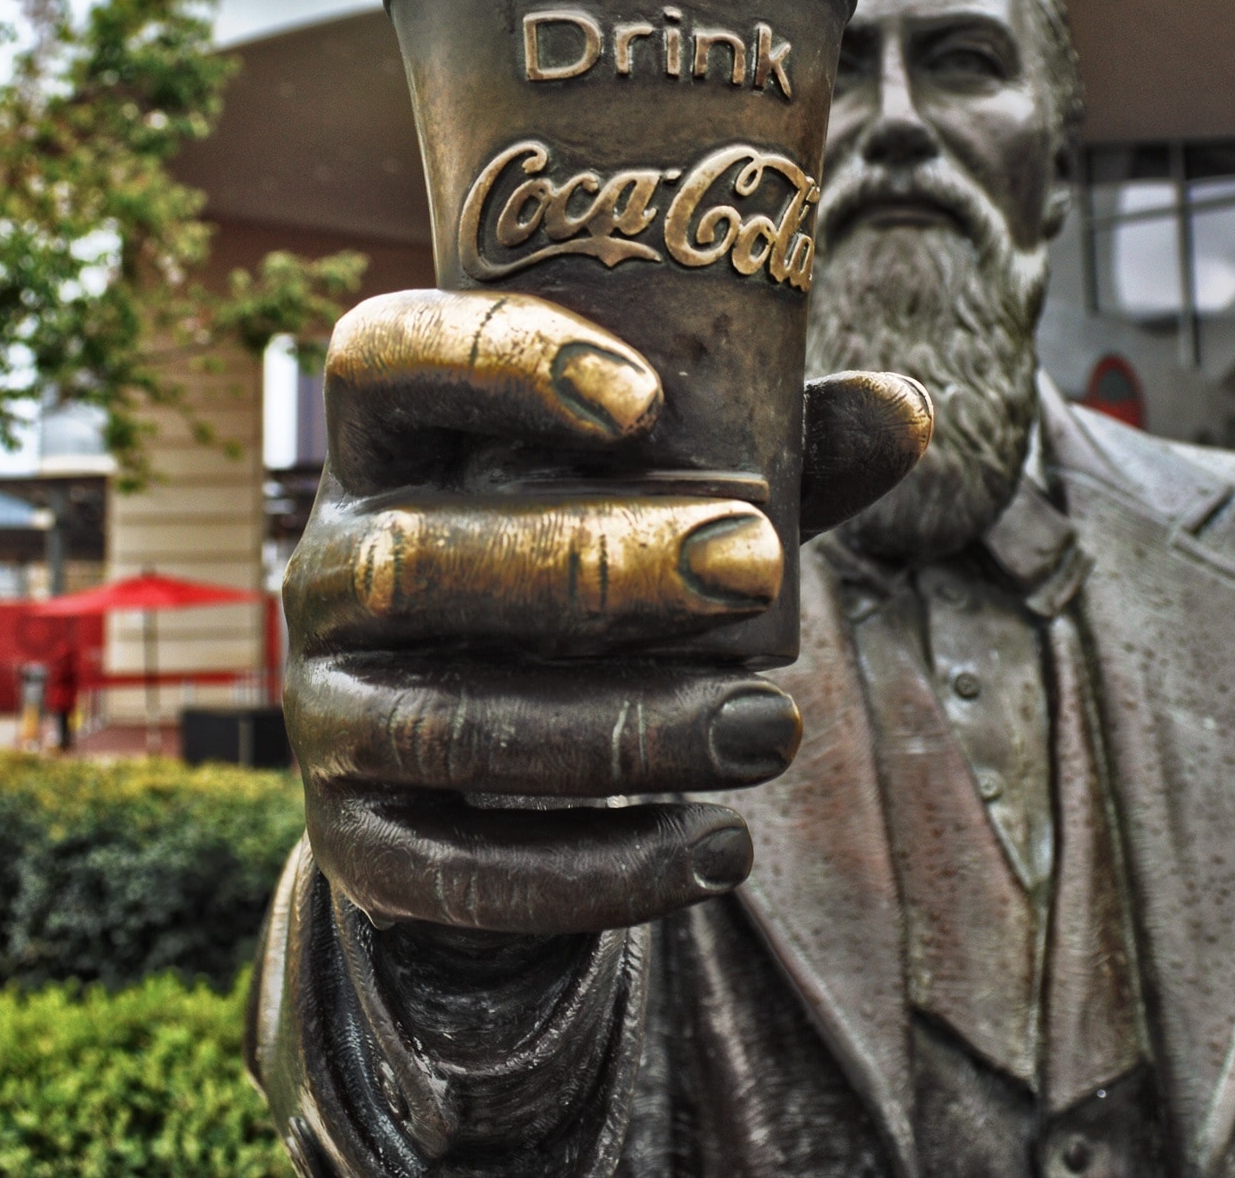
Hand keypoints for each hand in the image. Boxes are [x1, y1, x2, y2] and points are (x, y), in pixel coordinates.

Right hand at [285, 288, 928, 936]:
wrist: (479, 789)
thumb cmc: (589, 593)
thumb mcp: (664, 509)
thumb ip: (771, 458)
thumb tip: (909, 406)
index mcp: (390, 452)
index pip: (384, 360)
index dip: (491, 364)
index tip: (645, 399)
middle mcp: (329, 571)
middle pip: (415, 555)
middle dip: (594, 563)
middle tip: (756, 566)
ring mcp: (324, 712)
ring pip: (446, 722)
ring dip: (620, 730)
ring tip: (771, 729)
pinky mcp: (354, 845)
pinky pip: (453, 873)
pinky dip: (593, 871)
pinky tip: (716, 851)